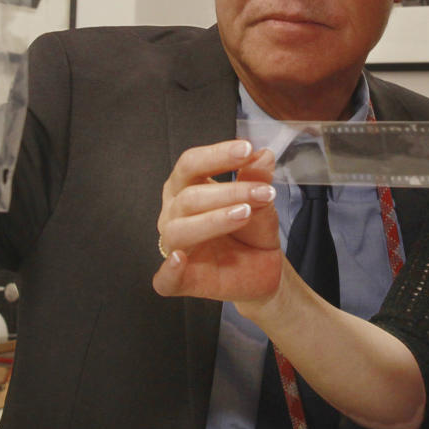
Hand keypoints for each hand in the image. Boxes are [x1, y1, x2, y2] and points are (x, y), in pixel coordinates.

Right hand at [153, 139, 282, 304]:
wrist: (262, 267)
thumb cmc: (251, 229)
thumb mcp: (261, 201)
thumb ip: (257, 179)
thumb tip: (263, 155)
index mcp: (186, 187)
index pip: (191, 163)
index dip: (217, 155)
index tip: (246, 149)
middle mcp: (174, 213)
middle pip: (189, 197)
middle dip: (229, 192)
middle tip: (263, 192)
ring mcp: (174, 247)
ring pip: (179, 230)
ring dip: (213, 220)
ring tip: (244, 214)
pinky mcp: (179, 280)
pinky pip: (165, 279)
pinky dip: (169, 270)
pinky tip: (179, 260)